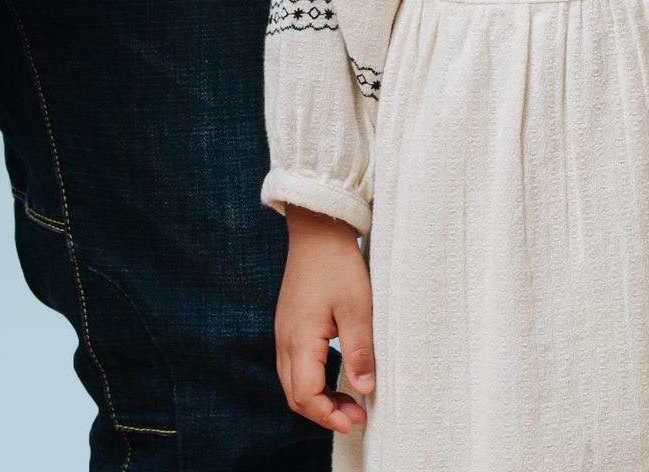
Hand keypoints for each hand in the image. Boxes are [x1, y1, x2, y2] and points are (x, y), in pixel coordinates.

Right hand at [275, 208, 374, 435]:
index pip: (305, 395)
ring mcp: (283, 331)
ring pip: (292, 382)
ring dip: (318, 398)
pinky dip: (312, 381)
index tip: (355, 421)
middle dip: (324, 413)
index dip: (328, 416)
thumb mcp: (357, 308)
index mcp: (299, 339)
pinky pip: (294, 365)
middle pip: (295, 395)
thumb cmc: (337, 264)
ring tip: (349, 401)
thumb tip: (365, 389)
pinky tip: (335, 377)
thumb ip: (359, 351)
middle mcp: (284, 340)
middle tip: (356, 415)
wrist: (317, 228)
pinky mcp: (289, 324)